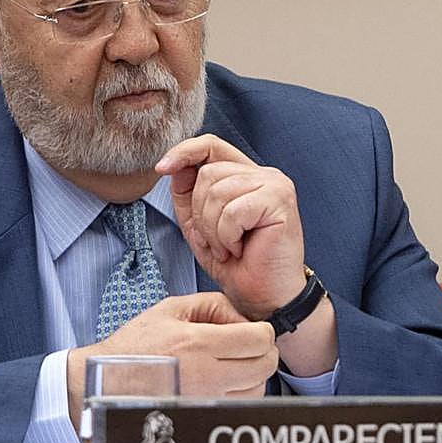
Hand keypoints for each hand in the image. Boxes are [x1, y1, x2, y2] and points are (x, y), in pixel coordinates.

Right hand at [66, 292, 277, 422]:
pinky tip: (223, 382)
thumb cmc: (135, 347)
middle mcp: (206, 375)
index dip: (262, 332)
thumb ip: (212, 304)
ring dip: (253, 375)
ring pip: (257, 390)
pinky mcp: (202, 417)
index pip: (259, 340)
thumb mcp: (170, 310)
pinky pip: (239, 407)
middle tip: (246, 346)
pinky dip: (240, 394)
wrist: (107, 383)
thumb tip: (242, 318)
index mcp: (198, 343)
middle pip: (265, 367)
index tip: (252, 330)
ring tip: (231, 365)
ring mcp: (205, 401)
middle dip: (262, 352)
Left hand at [156, 135, 306, 318]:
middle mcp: (264, 174)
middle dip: (200, 214)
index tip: (161, 168)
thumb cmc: (236, 264)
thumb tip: (173, 167)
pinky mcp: (280, 201)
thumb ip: (187, 194)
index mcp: (245, 175)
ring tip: (228, 248)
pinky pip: (232, 211)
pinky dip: (227, 237)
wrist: (264, 298)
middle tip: (217, 242)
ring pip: (217, 192)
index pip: (210, 145)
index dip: (184, 152)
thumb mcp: (198, 225)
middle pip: (207, 172)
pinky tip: (240, 250)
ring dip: (213, 230)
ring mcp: (275, 185)